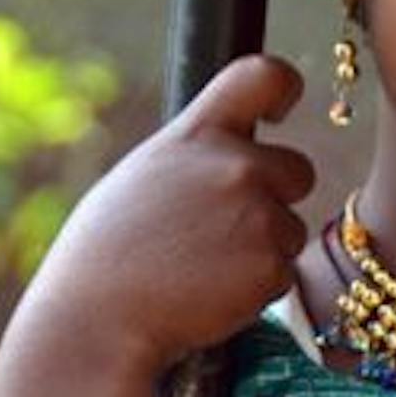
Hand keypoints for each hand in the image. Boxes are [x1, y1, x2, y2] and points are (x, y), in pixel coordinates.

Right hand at [17, 53, 313, 377]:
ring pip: (291, 229)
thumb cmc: (108, 255)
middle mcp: (234, 166)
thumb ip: (195, 159)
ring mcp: (258, 216)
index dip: (283, 86)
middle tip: (223, 231)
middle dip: (276, 198)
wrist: (98, 320)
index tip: (283, 105)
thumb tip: (233, 152)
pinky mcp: (271, 267)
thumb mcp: (144, 179)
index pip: (260, 75)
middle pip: (298, 169)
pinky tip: (208, 294)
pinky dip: (256, 289)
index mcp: (196, 135)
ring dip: (261, 249)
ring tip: (199, 268)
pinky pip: (284, 274)